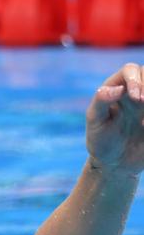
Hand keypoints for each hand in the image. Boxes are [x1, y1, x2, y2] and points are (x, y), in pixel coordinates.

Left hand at [86, 62, 143, 176]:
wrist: (116, 164)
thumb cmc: (101, 141)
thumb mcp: (95, 123)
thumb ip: (101, 102)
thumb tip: (113, 88)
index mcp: (117, 89)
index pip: (130, 70)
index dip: (135, 79)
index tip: (135, 98)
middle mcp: (135, 91)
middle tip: (143, 103)